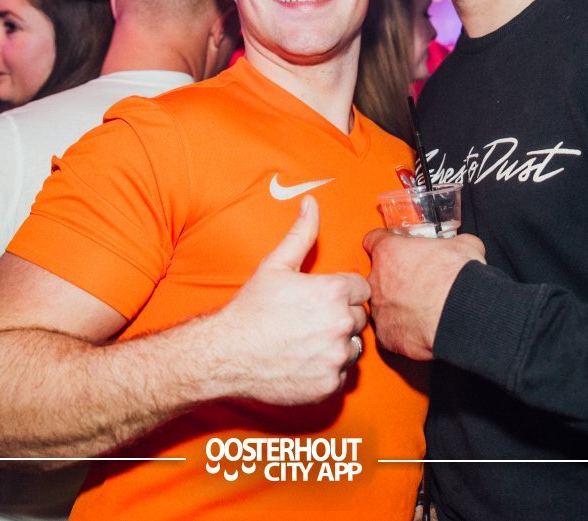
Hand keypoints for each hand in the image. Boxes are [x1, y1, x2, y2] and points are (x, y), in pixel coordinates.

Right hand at [216, 196, 370, 404]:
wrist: (226, 354)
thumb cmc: (251, 309)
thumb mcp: (276, 265)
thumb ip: (302, 233)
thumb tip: (311, 202)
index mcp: (334, 292)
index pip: (361, 289)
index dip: (342, 292)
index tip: (320, 299)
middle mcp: (341, 324)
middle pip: (360, 317)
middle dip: (341, 316)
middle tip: (310, 320)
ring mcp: (336, 356)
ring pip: (353, 347)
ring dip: (337, 344)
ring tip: (306, 341)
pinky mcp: (329, 384)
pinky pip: (341, 374)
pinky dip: (327, 370)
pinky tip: (303, 362)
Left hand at [363, 228, 485, 360]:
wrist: (463, 313)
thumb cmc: (459, 278)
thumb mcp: (462, 245)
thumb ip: (450, 243)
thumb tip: (460, 246)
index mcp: (389, 252)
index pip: (373, 240)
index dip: (387, 245)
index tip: (395, 250)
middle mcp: (376, 280)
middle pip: (377, 276)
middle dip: (395, 279)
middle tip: (418, 283)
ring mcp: (379, 310)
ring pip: (382, 306)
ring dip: (398, 307)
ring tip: (423, 308)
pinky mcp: (386, 336)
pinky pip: (390, 332)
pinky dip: (402, 331)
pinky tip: (421, 327)